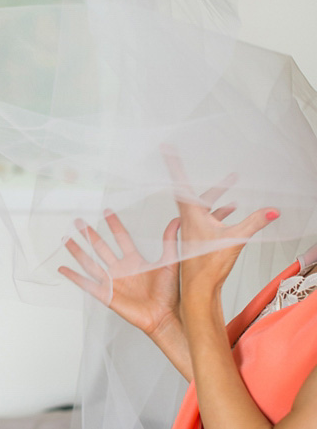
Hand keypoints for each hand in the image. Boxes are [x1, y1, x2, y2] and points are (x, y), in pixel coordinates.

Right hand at [59, 210, 181, 338]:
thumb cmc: (170, 294)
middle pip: (101, 247)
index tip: (107, 212)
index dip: (114, 225)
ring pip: (90, 262)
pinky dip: (73, 276)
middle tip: (78, 222)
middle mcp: (121, 269)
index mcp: (135, 261)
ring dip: (77, 251)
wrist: (165, 316)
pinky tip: (62, 268)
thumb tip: (177, 221)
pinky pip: (86, 283)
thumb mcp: (170, 263)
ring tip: (66, 240)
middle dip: (89, 234)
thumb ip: (170, 242)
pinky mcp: (106, 294)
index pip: (121, 238)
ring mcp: (112, 281)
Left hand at [163, 148, 278, 296]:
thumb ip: (254, 223)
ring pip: (203, 205)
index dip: (174, 164)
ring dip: (217, 194)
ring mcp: (193, 228)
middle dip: (206, 177)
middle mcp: (189, 219)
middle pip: (195, 192)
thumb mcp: (235, 239)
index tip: (165, 148)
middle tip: (206, 162)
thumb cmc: (208, 266)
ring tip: (231, 182)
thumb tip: (272, 211)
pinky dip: (219, 210)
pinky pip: (208, 217)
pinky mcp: (199, 237)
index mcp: (191, 214)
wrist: (199, 288)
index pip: (180, 183)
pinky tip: (232, 209)